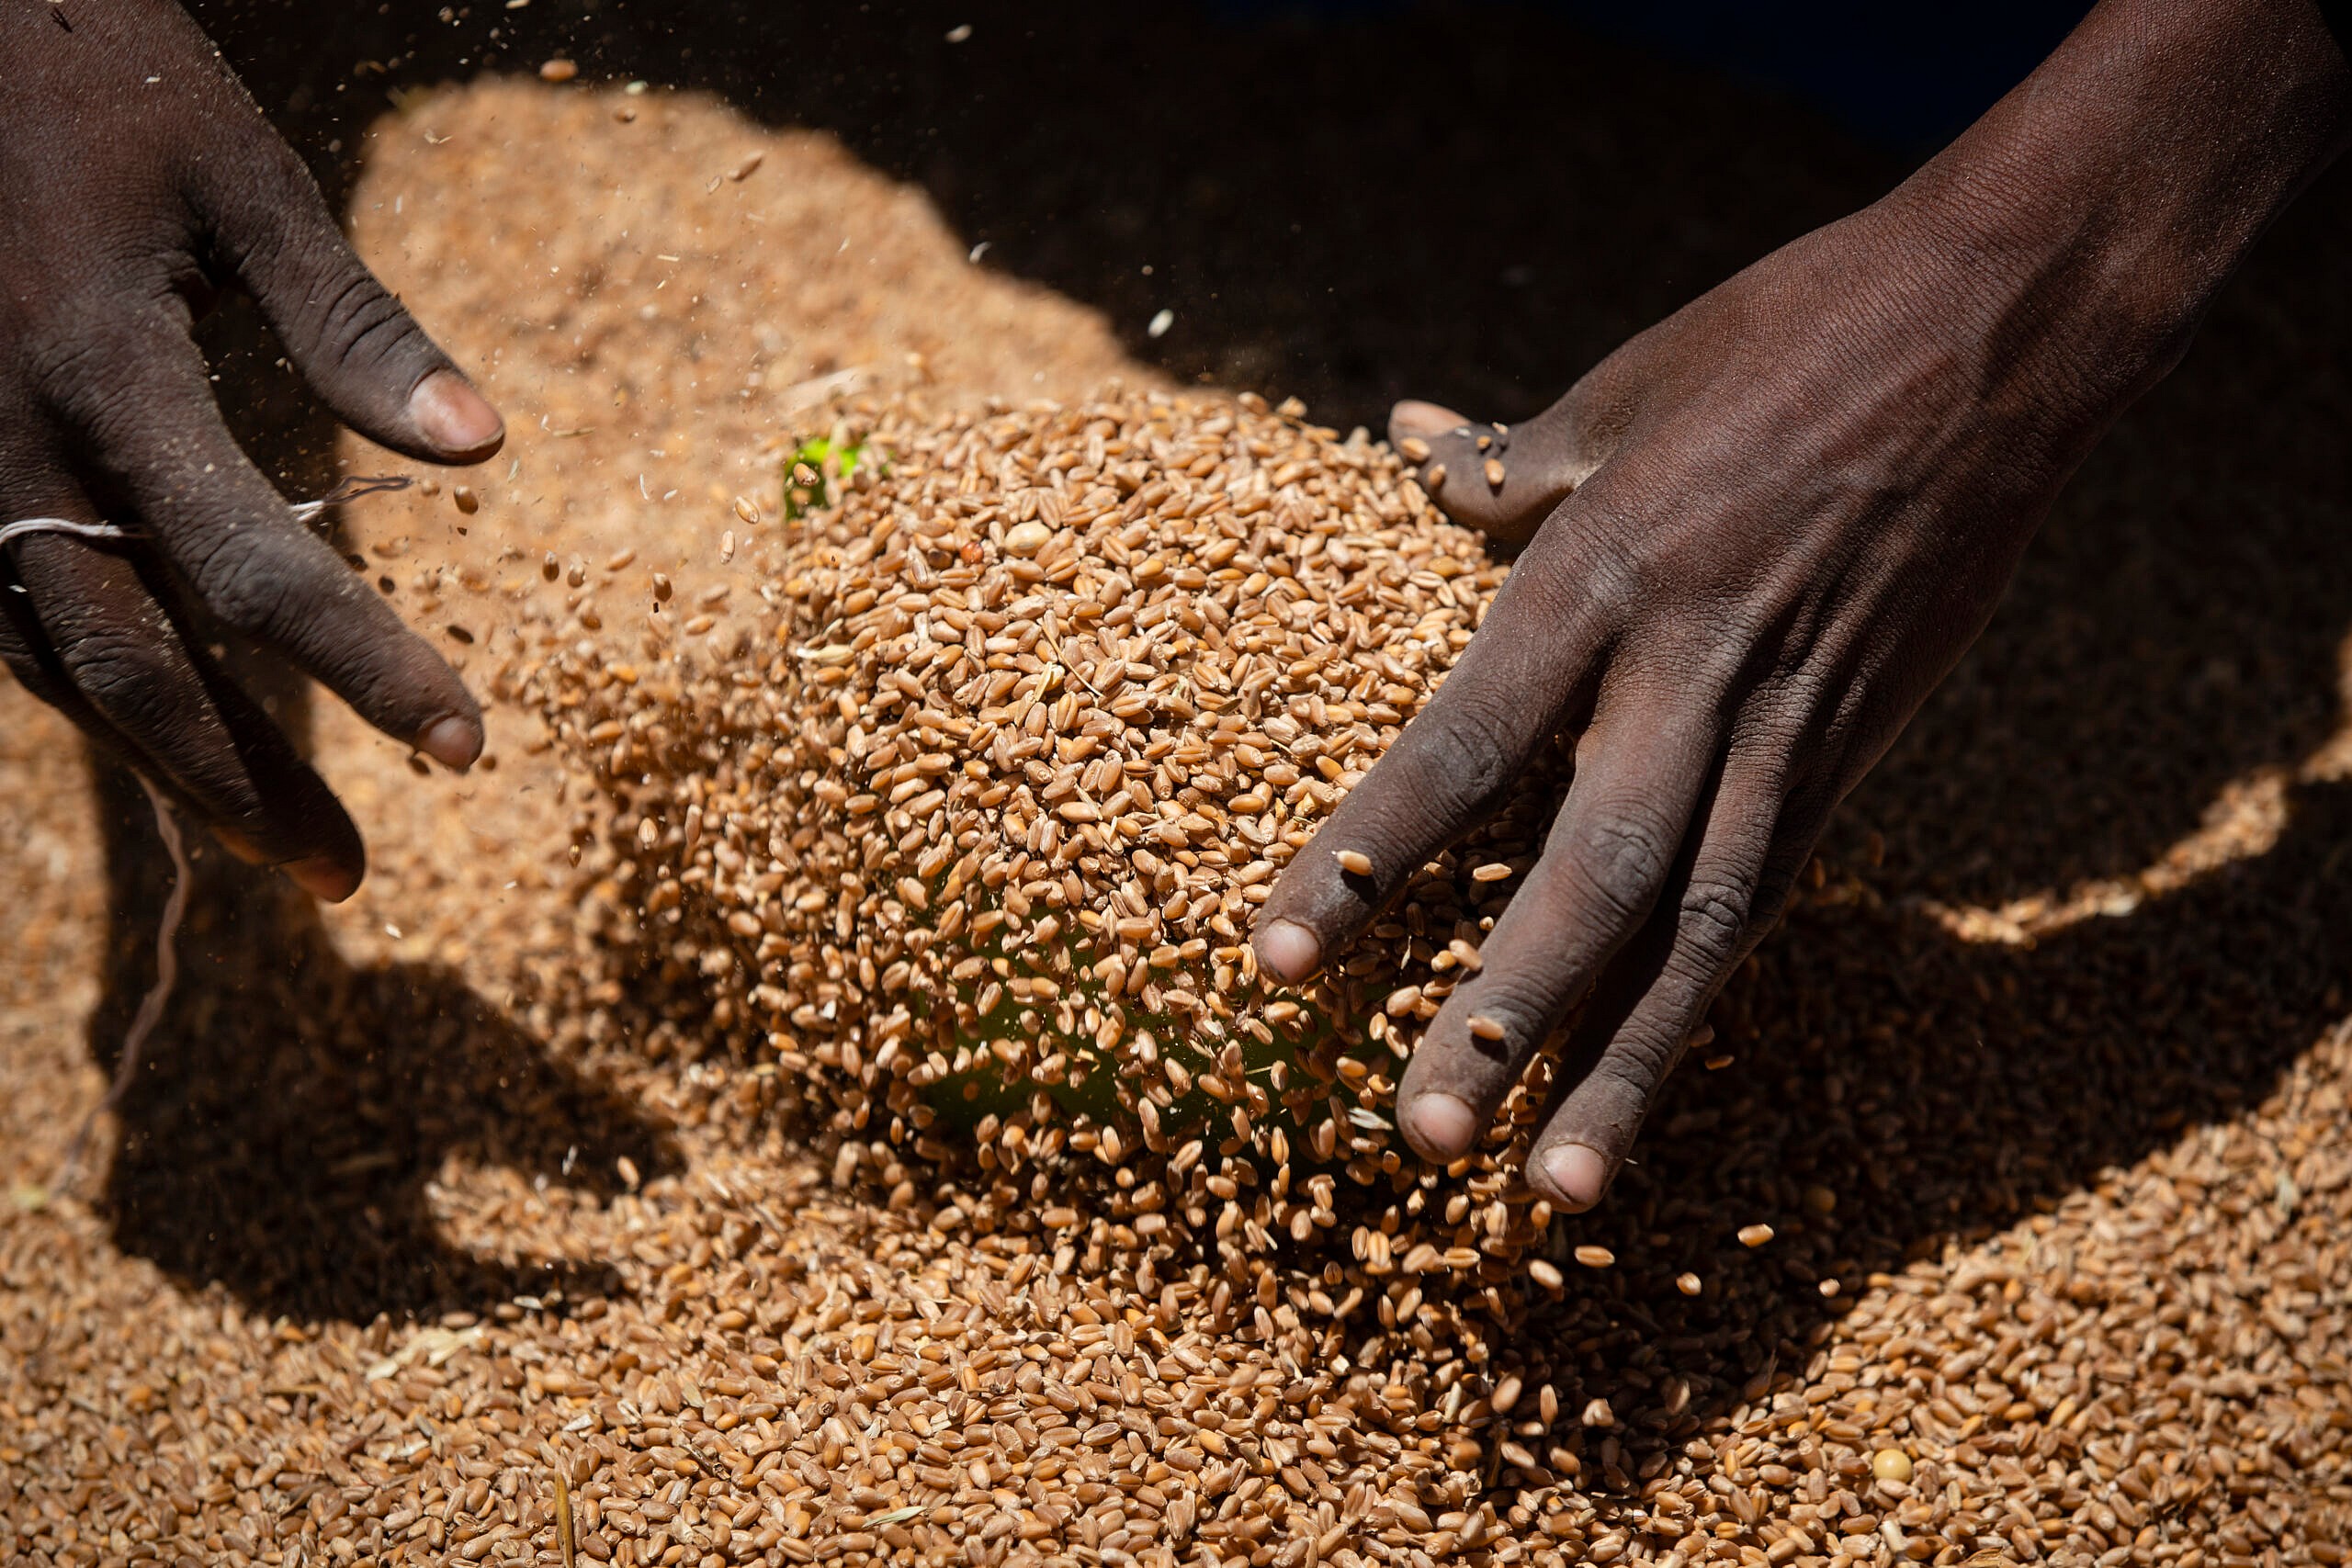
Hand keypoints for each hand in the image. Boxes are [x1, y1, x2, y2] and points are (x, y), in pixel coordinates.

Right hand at [0, 0, 503, 898]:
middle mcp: (8, 450)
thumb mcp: (239, 178)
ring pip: (53, 662)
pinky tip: (167, 731)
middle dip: (241, 784)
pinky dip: (90, 685)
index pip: (261, 571)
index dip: (371, 669)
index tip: (467, 749)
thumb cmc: (93, 79)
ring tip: (275, 840)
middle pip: (133, 668)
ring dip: (165, 762)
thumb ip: (355, 322)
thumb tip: (482, 447)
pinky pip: (5, 611)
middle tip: (345, 874)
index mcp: (106, 375)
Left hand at [1254, 0, 2349, 1209]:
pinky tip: (1643, 1088)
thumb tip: (1408, 448)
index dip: (1368, 856)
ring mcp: (1789, 731)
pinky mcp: (1855, 760)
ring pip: (1700, 926)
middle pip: (1588, 871)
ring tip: (1552, 1188)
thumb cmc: (1791, 337)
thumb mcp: (1629, 385)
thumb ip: (1511, 462)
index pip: (1464, 744)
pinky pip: (1765, 902)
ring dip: (1624, 1064)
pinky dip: (1702, 1000)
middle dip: (1502, 1012)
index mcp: (1606, 571)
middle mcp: (1693, 675)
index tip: (1277, 958)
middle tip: (1416, 1132)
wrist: (2000, 339)